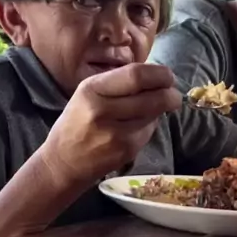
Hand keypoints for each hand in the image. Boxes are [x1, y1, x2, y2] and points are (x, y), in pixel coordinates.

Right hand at [40, 63, 181, 184]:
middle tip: (173, 93)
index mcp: (92, 89)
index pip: (136, 75)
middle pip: (153, 96)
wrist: (63, 162)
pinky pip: (148, 132)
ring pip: (154, 115)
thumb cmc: (77, 122)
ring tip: (156, 108)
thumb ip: (118, 82)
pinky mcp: (125, 151)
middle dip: (170, 94)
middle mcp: (102, 110)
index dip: (159, 74)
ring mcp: (115, 133)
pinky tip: (139, 126)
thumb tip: (155, 75)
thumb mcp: (88, 94)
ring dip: (161, 110)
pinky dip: (150, 126)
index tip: (167, 76)